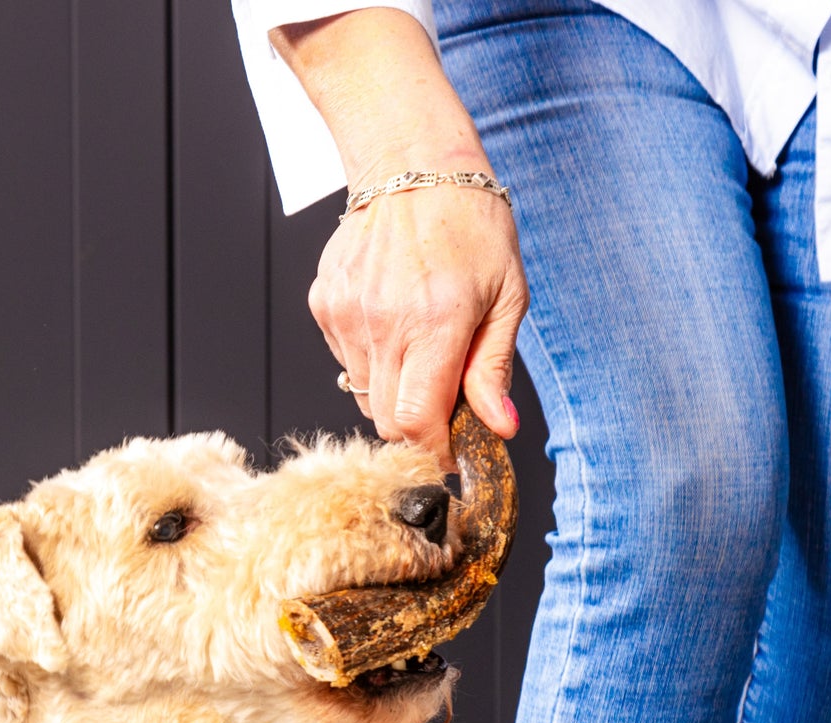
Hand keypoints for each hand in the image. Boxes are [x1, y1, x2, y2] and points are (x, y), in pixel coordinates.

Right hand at [313, 179, 528, 464]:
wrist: (412, 164)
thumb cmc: (470, 223)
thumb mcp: (506, 295)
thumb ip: (494, 368)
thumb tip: (499, 428)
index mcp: (435, 322)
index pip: (415, 422)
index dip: (433, 448)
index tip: (450, 450)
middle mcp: (383, 324)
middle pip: (385, 420)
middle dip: (416, 425)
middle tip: (442, 399)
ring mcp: (347, 315)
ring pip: (363, 394)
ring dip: (393, 389)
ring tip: (419, 345)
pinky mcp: (324, 306)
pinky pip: (346, 361)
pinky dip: (371, 358)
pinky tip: (392, 319)